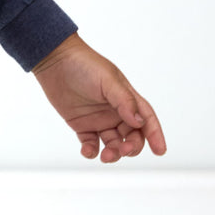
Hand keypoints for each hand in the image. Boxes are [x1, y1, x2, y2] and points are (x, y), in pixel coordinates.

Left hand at [32, 33, 165, 162]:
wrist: (54, 59)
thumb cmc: (84, 64)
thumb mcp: (108, 80)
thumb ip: (124, 101)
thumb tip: (139, 121)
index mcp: (125, 98)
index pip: (146, 118)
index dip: (155, 134)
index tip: (160, 151)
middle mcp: (115, 111)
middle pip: (132, 136)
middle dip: (132, 147)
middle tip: (123, 150)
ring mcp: (98, 119)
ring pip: (113, 144)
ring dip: (113, 153)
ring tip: (106, 155)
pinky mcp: (82, 125)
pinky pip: (91, 144)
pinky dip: (92, 151)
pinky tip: (88, 150)